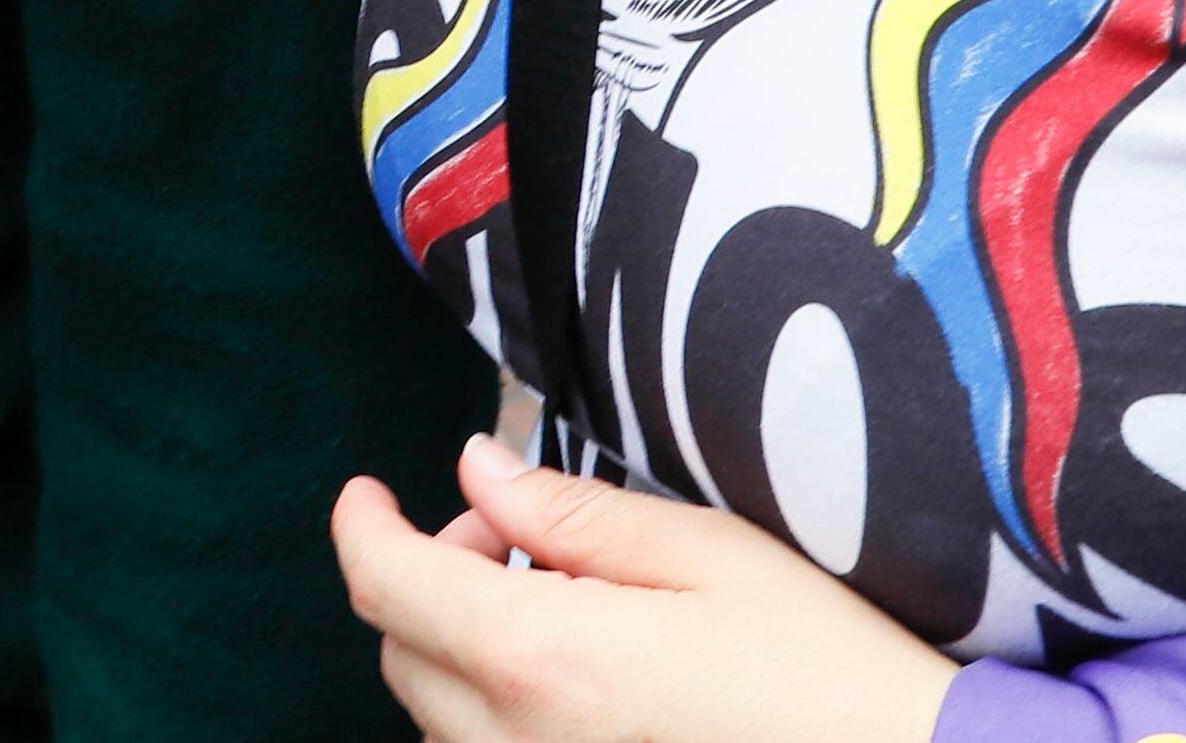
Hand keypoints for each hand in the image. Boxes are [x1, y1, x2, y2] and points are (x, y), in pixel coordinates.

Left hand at [336, 437, 956, 742]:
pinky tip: (575, 674)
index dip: (361, 524)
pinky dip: (497, 709)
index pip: (386, 583)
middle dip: (425, 574)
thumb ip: (572, 512)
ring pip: (437, 718)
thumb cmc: (824, 669)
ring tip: (554, 598)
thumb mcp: (706, 553)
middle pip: (400, 651)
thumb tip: (475, 468)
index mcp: (540, 656)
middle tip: (508, 528)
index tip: (368, 490)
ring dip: (461, 647)